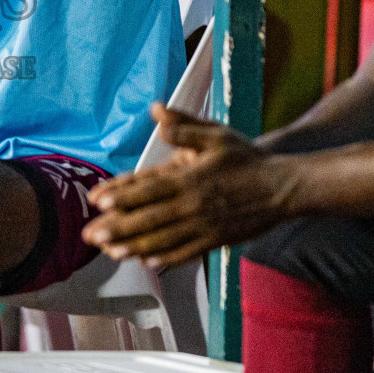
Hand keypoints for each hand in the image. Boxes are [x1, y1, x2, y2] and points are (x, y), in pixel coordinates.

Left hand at [81, 104, 299, 268]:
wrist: (283, 188)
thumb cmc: (247, 159)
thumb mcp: (217, 134)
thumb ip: (184, 126)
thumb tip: (156, 110)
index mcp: (189, 180)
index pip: (147, 189)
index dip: (120, 196)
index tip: (96, 201)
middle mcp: (193, 206)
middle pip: (148, 219)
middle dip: (117, 228)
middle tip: (90, 235)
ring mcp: (204, 227)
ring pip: (163, 240)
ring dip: (134, 247)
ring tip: (110, 252)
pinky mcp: (215, 241)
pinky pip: (186, 253)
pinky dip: (166, 259)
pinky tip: (147, 262)